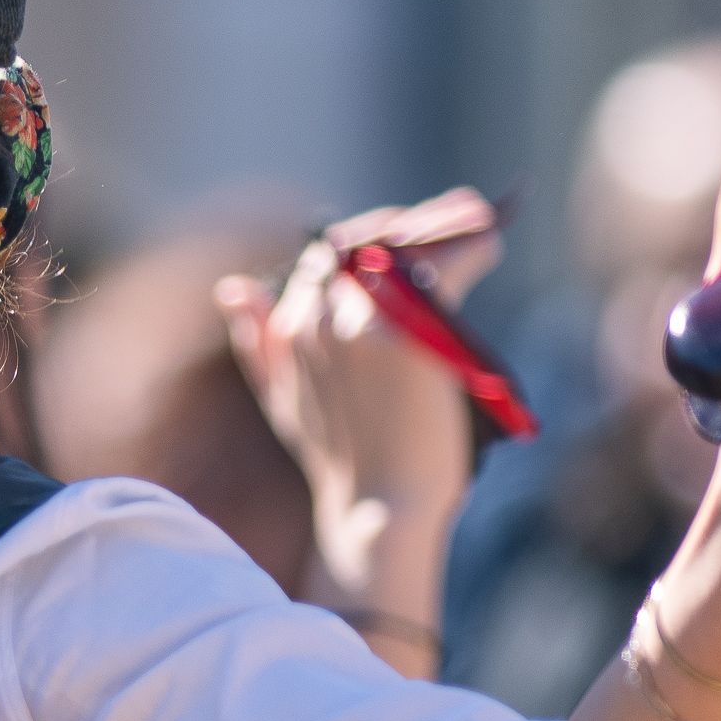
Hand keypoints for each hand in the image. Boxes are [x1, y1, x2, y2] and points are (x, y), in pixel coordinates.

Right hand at [217, 186, 504, 536]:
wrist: (379, 509)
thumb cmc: (342, 459)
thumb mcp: (283, 397)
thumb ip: (258, 341)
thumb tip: (231, 286)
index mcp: (289, 327)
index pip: (328, 254)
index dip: (371, 234)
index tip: (408, 229)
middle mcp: (318, 317)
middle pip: (366, 240)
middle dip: (411, 220)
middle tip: (458, 212)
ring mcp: (360, 323)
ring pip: (404, 246)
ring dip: (445, 223)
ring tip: (476, 218)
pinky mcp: (407, 334)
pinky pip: (441, 267)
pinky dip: (471, 247)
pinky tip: (489, 241)